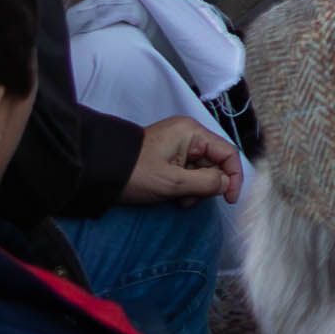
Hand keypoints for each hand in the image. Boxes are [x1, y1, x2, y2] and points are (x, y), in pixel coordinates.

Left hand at [123, 116, 243, 205]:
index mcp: (192, 133)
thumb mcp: (173, 182)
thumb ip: (206, 183)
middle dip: (209, 185)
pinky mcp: (170, 156)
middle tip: (191, 200)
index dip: (233, 176)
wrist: (100, 172)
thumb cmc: (136, 173)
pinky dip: (186, 186)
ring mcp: (178, 145)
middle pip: (215, 162)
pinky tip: (174, 196)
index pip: (227, 153)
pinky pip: (189, 171)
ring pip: (202, 169)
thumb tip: (226, 184)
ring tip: (179, 199)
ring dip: (196, 189)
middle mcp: (189, 135)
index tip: (229, 199)